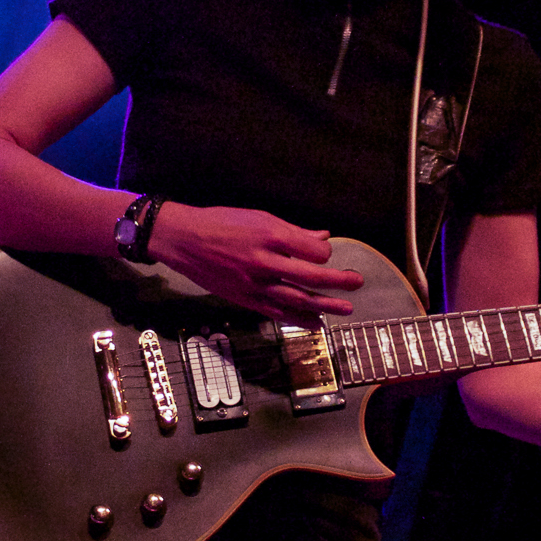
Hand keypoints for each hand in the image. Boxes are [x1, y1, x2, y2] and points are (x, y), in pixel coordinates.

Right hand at [146, 202, 362, 323]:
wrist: (183, 239)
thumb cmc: (220, 223)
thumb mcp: (259, 217)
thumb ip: (293, 231)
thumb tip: (322, 237)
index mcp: (271, 235)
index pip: (314, 250)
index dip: (325, 252)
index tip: (324, 251)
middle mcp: (265, 261)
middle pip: (311, 277)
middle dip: (338, 282)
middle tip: (357, 282)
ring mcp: (254, 284)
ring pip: (297, 299)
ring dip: (325, 306)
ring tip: (346, 309)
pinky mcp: (245, 299)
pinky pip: (277, 313)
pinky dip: (298, 319)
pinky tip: (316, 323)